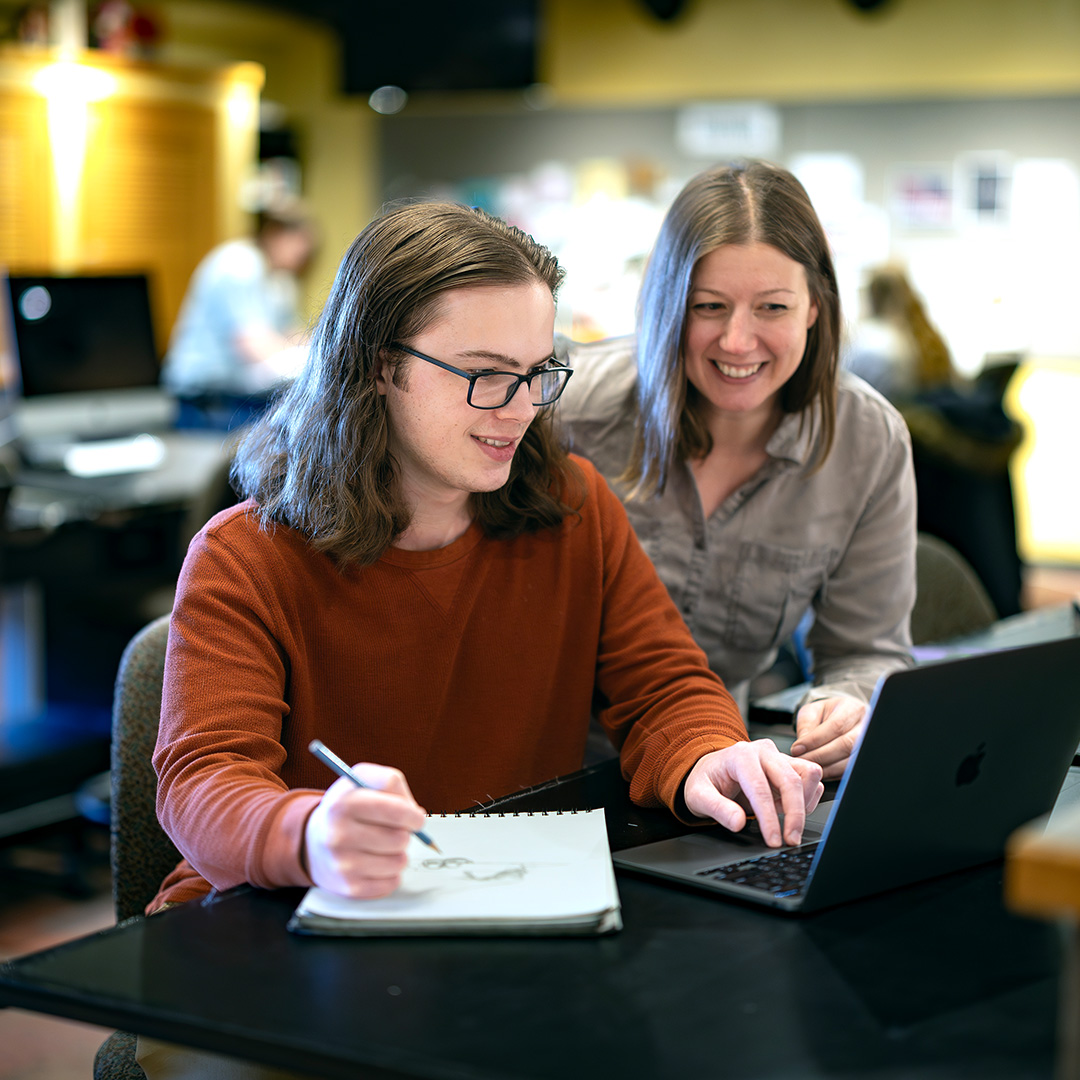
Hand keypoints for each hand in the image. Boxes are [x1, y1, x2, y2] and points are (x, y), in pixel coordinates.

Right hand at [303, 762, 427, 899]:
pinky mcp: (350, 887)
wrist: (314, 840)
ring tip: (381, 845)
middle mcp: (339, 835)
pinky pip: (392, 882)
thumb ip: (390, 783)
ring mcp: (343, 864)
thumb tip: (415, 812)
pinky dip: (391, 873)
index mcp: (343, 804)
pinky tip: (375, 862)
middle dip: (404, 833)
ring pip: (399, 862)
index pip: (394, 810)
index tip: (416, 817)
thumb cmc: (346, 807)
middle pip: (400, 838)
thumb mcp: (361, 779)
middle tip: (392, 829)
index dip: (412, 815)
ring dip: (398, 853)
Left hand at [682, 741, 823, 847]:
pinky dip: (806, 798)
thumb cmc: (706, 780)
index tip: (773, 839)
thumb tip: (738, 822)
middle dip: (795, 814)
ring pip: (809, 774)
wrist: (712, 769)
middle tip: (790, 839)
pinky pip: (811, 779)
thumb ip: (716, 808)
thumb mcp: (698, 796)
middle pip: (791, 780)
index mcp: (740, 755)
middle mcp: (763, 751)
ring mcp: (779, 756)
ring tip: (782, 816)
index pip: (760, 789)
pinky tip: (785, 807)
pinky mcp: (790, 764)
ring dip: (803, 801)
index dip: (769, 818)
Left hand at [791, 694, 867, 779]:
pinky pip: (849, 771)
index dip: (815, 740)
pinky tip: (820, 771)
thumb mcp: (811, 712)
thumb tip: (800, 748)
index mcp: (852, 709)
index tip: (797, 749)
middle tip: (802, 761)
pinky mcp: (864, 760)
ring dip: (827, 767)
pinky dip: (833, 773)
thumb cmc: (825, 714)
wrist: (839, 718)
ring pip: (850, 761)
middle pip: (846, 745)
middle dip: (820, 756)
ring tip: (810, 767)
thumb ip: (806, 726)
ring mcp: (868, 744)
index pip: (836, 726)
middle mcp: (865, 726)